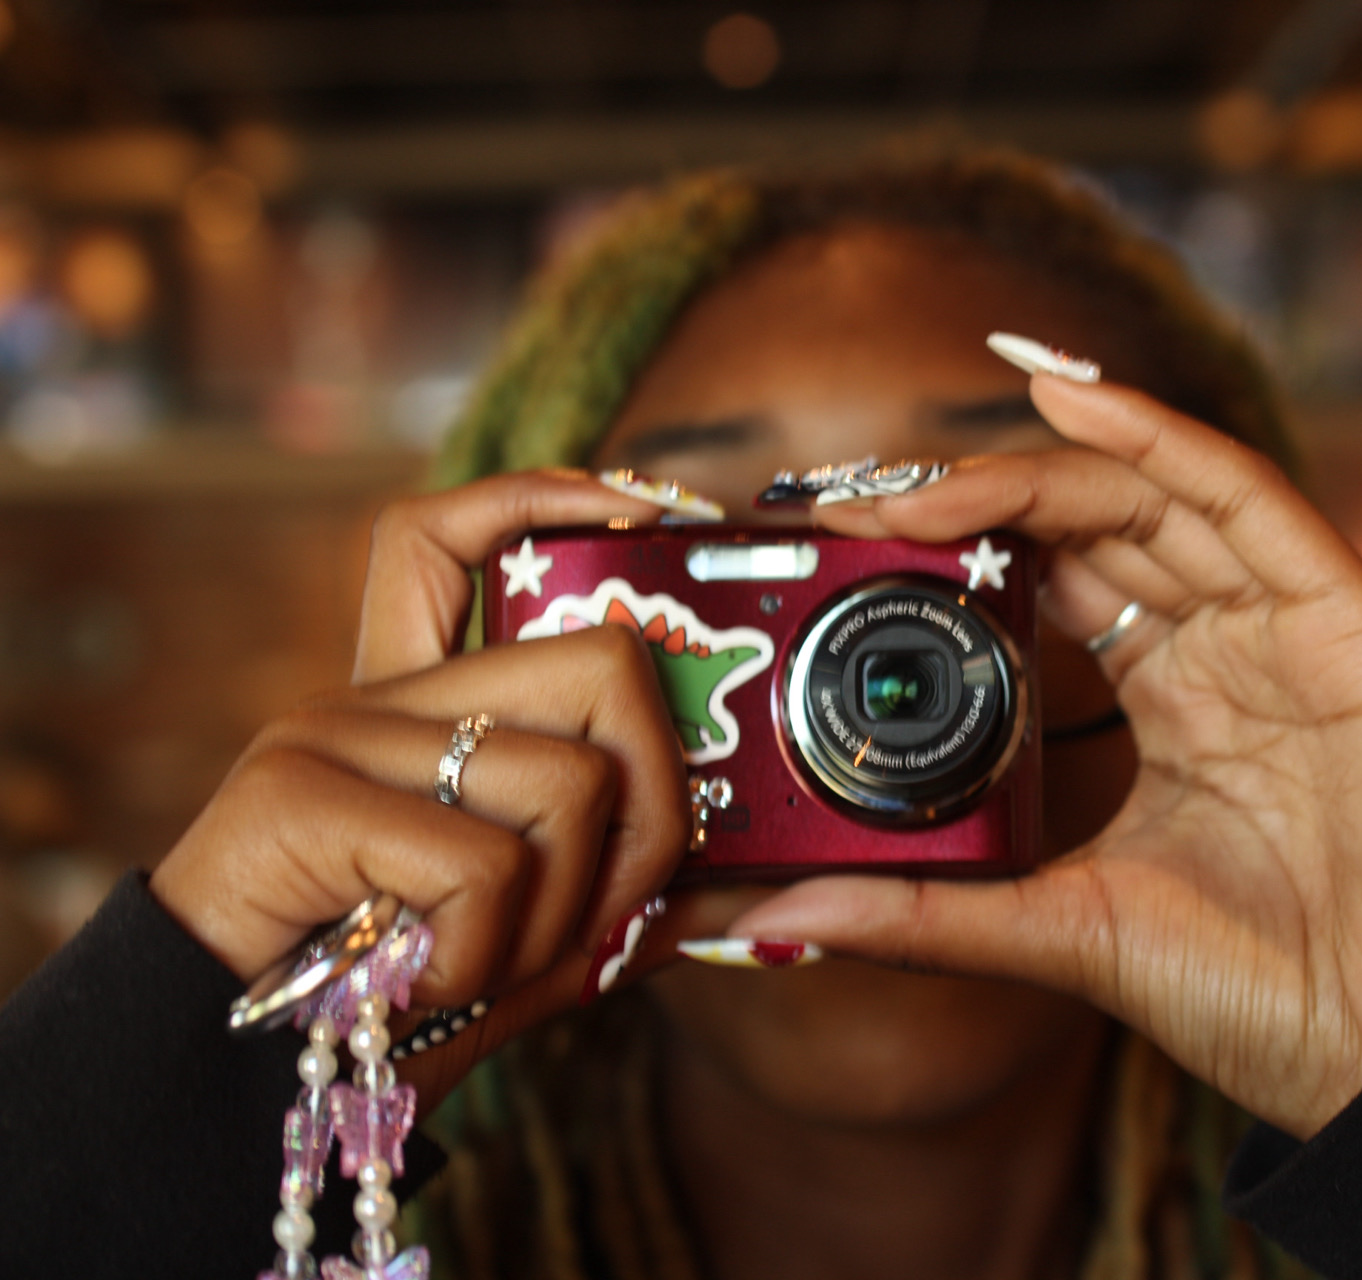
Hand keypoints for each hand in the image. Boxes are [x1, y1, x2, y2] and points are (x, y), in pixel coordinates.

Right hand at [150, 472, 714, 1107]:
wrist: (219, 1082)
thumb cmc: (383, 1005)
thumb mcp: (535, 944)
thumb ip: (633, 905)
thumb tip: (767, 896)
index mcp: (423, 709)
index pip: (448, 536)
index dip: (543, 496)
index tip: (645, 513)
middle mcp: (374, 695)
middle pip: (602, 660)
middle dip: (654, 811)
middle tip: (603, 909)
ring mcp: (332, 733)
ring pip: (571, 780)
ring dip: (565, 917)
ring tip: (489, 965)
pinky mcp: (298, 795)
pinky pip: (485, 863)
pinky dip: (487, 955)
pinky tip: (426, 982)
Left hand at [725, 379, 1361, 1137]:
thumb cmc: (1257, 993)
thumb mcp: (1058, 930)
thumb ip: (927, 915)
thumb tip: (777, 918)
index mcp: (1170, 703)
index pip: (1052, 584)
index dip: (955, 553)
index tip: (839, 552)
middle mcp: (1225, 648)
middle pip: (1091, 528)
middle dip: (973, 502)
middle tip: (856, 504)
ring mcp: (1288, 628)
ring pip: (1153, 497)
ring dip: (1037, 467)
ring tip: (926, 471)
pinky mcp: (1352, 624)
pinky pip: (1249, 500)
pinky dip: (1161, 441)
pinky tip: (1072, 400)